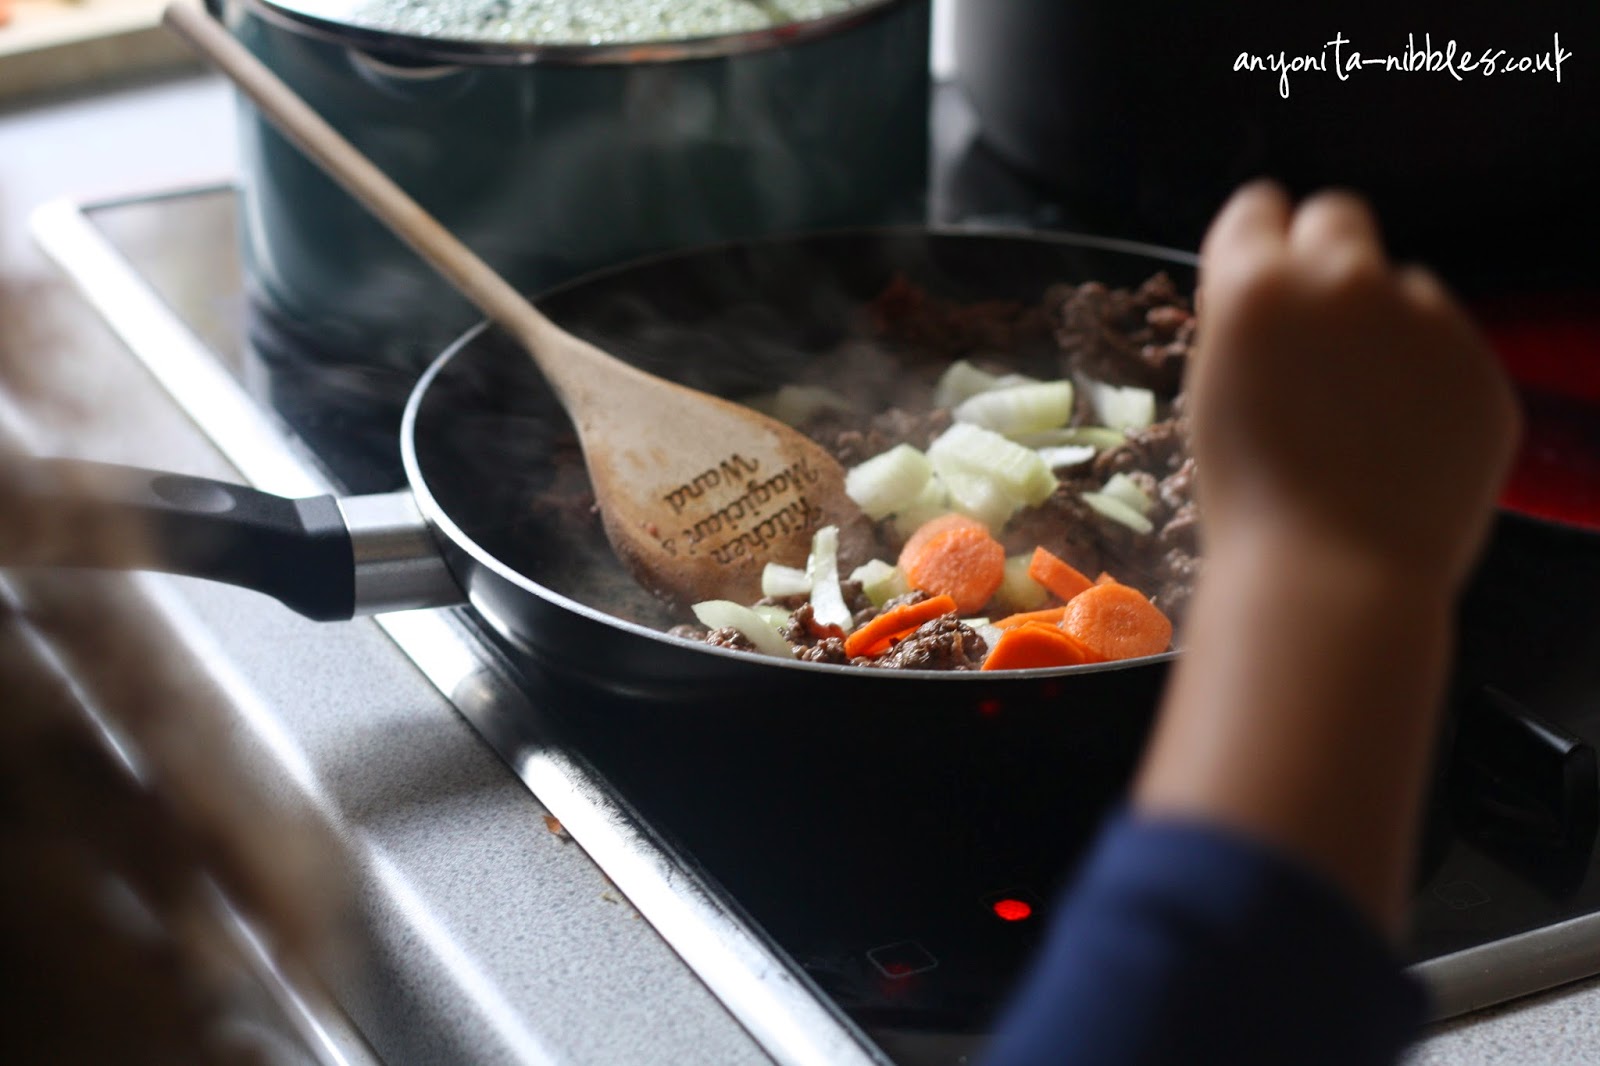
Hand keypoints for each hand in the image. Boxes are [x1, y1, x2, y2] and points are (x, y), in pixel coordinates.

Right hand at [1136, 183, 1523, 928]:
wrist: (1334, 579)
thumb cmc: (1248, 502)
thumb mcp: (1211, 397)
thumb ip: (1248, 327)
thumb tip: (1273, 301)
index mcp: (1257, 286)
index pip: (1257, 207)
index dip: (1255, 242)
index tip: (1257, 273)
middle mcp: (1344, 281)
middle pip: (1339, 216)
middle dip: (1324, 256)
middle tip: (1314, 328)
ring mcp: (1426, 321)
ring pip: (1404, 288)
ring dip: (1383, 326)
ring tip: (1361, 414)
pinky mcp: (1481, 370)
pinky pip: (1449, 351)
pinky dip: (1427, 382)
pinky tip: (1400, 443)